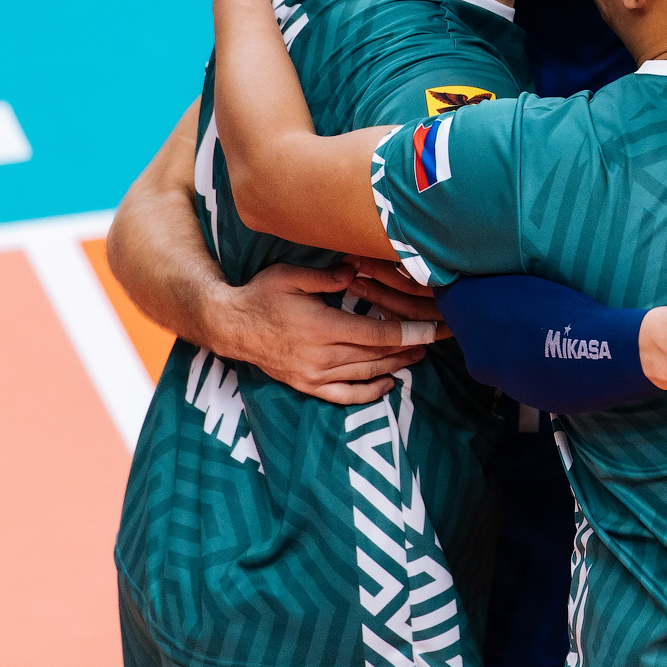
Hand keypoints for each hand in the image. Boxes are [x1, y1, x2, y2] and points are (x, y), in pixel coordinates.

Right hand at [207, 261, 436, 403]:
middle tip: (437, 340)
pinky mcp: (306, 386)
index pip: (378, 335)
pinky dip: (369, 393)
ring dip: (395, 367)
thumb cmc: (262, 296)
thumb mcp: (291, 275)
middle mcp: (322, 356)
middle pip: (378, 357)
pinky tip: (387, 384)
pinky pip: (344, 396)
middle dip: (411, 349)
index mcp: (323, 328)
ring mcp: (314, 375)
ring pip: (365, 375)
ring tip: (419, 355)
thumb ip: (327, 276)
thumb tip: (356, 270)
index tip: (435, 330)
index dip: (410, 333)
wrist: (229, 326)